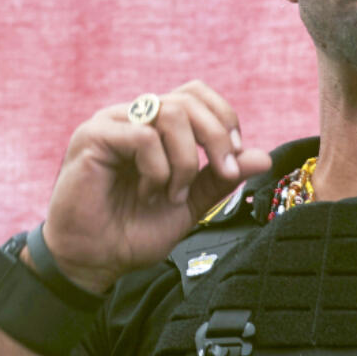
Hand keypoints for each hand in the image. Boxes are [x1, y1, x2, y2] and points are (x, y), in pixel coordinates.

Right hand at [40, 80, 271, 292]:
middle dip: (216, 138)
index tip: (234, 160)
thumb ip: (221, 177)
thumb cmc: (134, 231)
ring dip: (184, 161)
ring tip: (173, 195)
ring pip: (170, 113)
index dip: (224, 119)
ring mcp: (112, 123)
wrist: (94, 261)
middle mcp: (134, 116)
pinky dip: (157, 169)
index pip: (197, 94)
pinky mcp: (92, 137)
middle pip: (189, 99)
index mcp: (156, 125)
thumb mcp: (191, 202)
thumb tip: (264, 157)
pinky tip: (148, 194)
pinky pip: (142, 136)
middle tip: (224, 174)